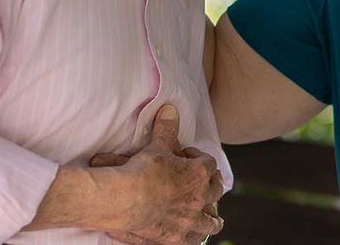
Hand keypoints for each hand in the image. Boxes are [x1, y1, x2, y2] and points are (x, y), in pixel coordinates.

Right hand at [88, 104, 223, 244]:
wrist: (124, 199)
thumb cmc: (142, 170)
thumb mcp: (157, 146)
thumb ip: (166, 128)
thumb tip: (171, 108)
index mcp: (199, 174)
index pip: (209, 164)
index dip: (200, 159)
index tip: (187, 157)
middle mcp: (199, 198)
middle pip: (215, 191)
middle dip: (212, 187)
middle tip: (206, 185)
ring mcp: (189, 221)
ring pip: (210, 222)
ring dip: (212, 218)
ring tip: (214, 218)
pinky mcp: (175, 237)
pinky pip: (192, 241)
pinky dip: (194, 238)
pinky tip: (193, 237)